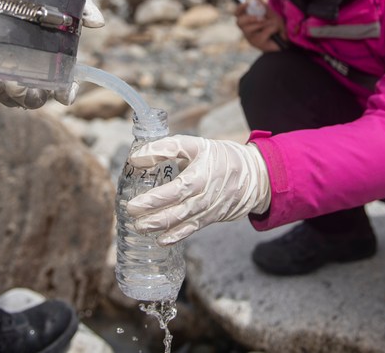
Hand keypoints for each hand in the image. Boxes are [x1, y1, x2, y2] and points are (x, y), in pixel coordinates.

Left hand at [0, 0, 104, 107]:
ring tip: (1, 80)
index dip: (66, 92)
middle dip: (30, 98)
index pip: (63, 83)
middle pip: (31, 96)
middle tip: (26, 87)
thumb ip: (82, 6)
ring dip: (3, 93)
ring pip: (3, 93)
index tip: (66, 95)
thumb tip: (98, 22)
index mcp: (51, 54)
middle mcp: (26, 64)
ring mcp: (0, 63)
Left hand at [125, 135, 270, 244]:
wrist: (253, 175)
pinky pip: (192, 229)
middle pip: (177, 210)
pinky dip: (176, 236)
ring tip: (139, 228)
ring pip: (183, 222)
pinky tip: (161, 240)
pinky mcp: (211, 218)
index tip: (134, 203)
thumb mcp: (194, 145)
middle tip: (131, 215)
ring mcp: (209, 210)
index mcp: (201, 176)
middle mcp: (205, 197)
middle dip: (152, 216)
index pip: (176, 191)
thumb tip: (135, 158)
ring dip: (160, 227)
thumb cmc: (220, 156)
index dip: (154, 199)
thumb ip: (165, 148)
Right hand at [234, 0, 285, 51]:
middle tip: (261, 17)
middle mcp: (247, 30)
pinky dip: (273, 28)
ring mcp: (251, 38)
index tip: (247, 3)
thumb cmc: (276, 29)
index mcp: (249, 22)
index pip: (238, 14)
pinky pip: (264, 32)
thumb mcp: (271, 15)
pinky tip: (277, 32)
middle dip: (250, 18)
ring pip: (250, 28)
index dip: (239, 8)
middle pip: (239, 22)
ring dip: (264, 23)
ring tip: (274, 24)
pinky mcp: (258, 43)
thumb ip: (264, 7)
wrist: (285, 42)